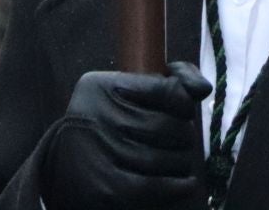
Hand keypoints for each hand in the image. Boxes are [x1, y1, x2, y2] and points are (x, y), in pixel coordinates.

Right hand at [42, 61, 212, 209]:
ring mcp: (99, 151)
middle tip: (180, 140)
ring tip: (178, 160)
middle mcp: (97, 115)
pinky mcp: (104, 186)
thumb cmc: (108, 121)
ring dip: (181, 161)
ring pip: (164, 158)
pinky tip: (186, 183)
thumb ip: (172, 81)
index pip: (166, 89)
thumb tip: (202, 90)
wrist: (66, 162)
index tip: (182, 111)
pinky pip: (152, 187)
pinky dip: (176, 186)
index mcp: (103, 86)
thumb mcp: (130, 90)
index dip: (184, 103)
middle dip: (184, 135)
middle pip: (167, 127)